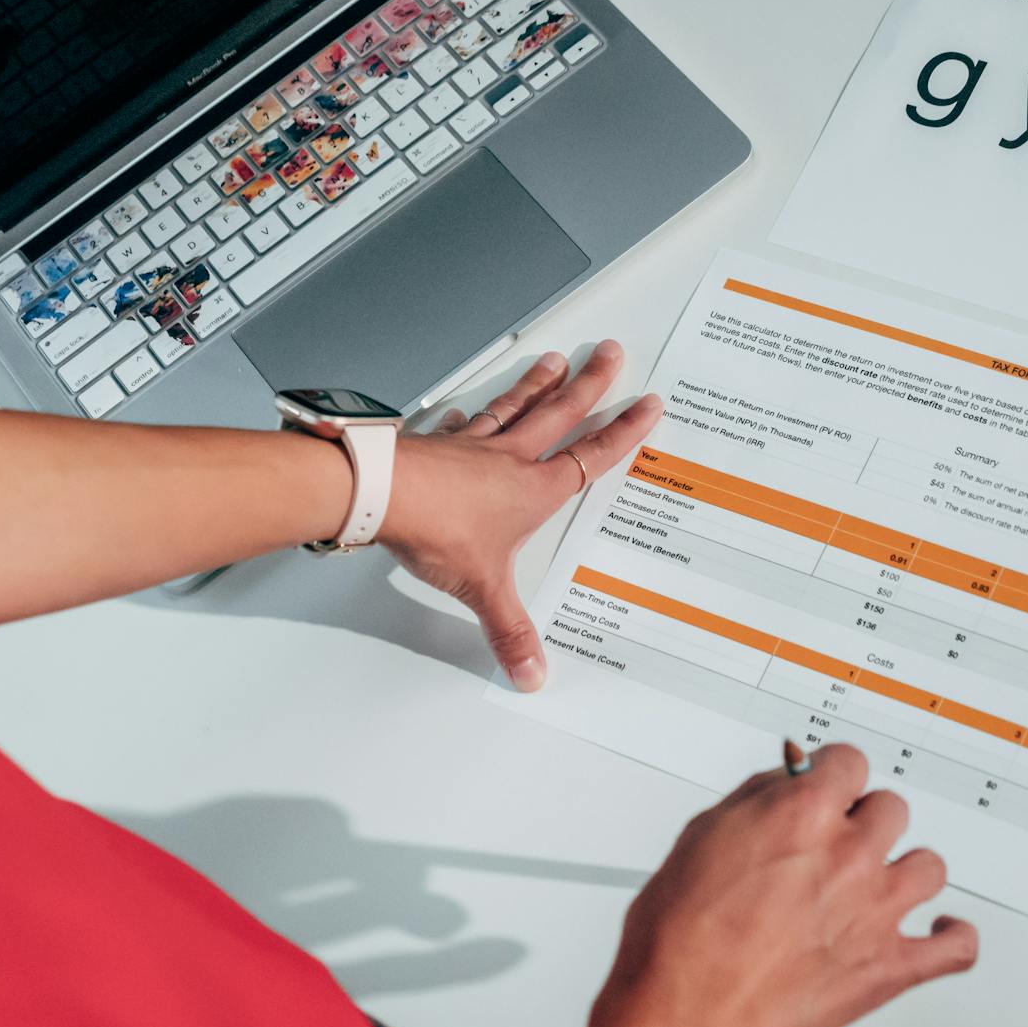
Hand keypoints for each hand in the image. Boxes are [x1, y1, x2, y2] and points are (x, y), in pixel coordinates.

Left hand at [380, 339, 659, 690]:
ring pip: (515, 406)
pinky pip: (460, 423)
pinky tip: (467, 408)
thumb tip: (532, 673)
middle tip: (610, 353)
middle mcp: (510, 458)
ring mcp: (473, 445)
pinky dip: (468, 414)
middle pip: (560, 412)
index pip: (592, 456)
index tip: (647, 404)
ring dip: (538, 384)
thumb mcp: (481, 588)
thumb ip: (508, 631)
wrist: (380, 493)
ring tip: (555, 361)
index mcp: (533, 489)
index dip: (624, 431)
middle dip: (590, 383)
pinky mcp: (438, 443)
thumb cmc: (435, 528)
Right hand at [588, 745, 976, 1026]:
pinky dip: (953, 937)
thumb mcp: (703, 835)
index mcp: (802, 813)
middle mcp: (848, 855)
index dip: (834, 770)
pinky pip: (955, 948)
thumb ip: (756, 800)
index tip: (829, 779)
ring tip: (883, 877)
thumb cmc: (680, 936)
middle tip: (841, 835)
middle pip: (892, 808)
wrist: (686, 1011)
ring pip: (929, 867)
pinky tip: (938, 930)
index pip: (849, 761)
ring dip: (905, 868)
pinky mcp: (890, 968)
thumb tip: (784, 782)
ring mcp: (876, 912)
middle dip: (865, 818)